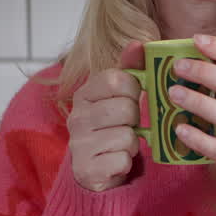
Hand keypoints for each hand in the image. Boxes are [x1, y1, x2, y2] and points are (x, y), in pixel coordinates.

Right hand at [67, 41, 143, 191]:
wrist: (94, 171)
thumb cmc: (110, 128)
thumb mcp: (118, 97)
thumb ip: (129, 69)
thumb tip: (138, 44)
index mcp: (84, 94)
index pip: (118, 79)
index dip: (133, 89)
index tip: (130, 99)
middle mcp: (76, 117)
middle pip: (127, 108)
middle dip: (135, 120)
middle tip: (126, 126)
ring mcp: (79, 144)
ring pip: (128, 136)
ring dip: (132, 143)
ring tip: (120, 144)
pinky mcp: (87, 169)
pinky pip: (123, 159)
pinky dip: (126, 162)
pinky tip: (115, 160)